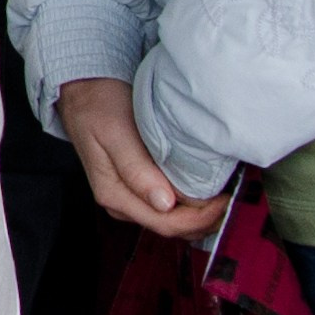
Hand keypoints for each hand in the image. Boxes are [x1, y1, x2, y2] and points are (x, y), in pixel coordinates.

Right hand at [60, 76, 231, 240]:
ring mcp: (129, 194)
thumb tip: (164, 204)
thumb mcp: (115, 132)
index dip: (198, 218)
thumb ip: (137, 169)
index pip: (164, 223)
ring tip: (222, 196)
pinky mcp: (137, 184)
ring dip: (198, 214)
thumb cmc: (97, 104)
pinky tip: (204, 191)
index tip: (222, 201)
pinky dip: (189, 203)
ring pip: (170, 219)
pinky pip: (167, 205)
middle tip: (231, 200)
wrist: (83, 88)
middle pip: (169, 226)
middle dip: (203, 220)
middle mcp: (121, 201)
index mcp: (113, 193)